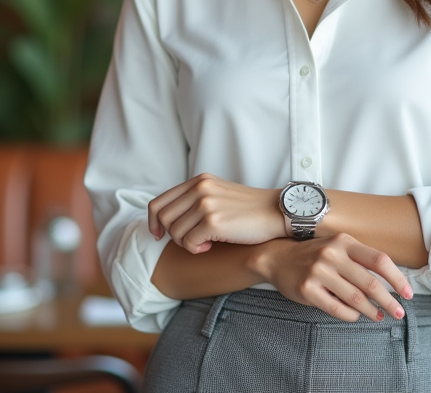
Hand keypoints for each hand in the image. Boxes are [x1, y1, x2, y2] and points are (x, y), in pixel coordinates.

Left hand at [148, 173, 285, 252]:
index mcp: (198, 181)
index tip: (159, 235)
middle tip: (191, 241)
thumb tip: (167, 219)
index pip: (159, 202)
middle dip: (172, 235)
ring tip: (206, 242)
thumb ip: (195, 199)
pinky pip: (188, 243)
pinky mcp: (213, 221)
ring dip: (187, 243)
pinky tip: (211, 246)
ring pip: (175, 233)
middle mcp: (199, 188)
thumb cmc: (249, 210)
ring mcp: (206, 204)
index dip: (154, 222)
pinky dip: (197, 249)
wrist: (276, 213)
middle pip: (163, 219)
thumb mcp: (218, 194)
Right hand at [251, 233, 413, 322]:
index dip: (397, 278)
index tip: (408, 293)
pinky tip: (356, 316)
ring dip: (371, 311)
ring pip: (355, 298)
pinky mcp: (307, 290)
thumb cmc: (314, 254)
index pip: (379, 260)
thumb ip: (360, 260)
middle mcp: (332, 254)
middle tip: (398, 313)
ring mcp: (319, 272)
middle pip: (370, 282)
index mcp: (344, 241)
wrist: (277, 257)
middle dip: (388, 301)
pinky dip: (351, 315)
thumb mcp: (337, 247)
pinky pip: (337, 308)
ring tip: (378, 316)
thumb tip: (391, 283)